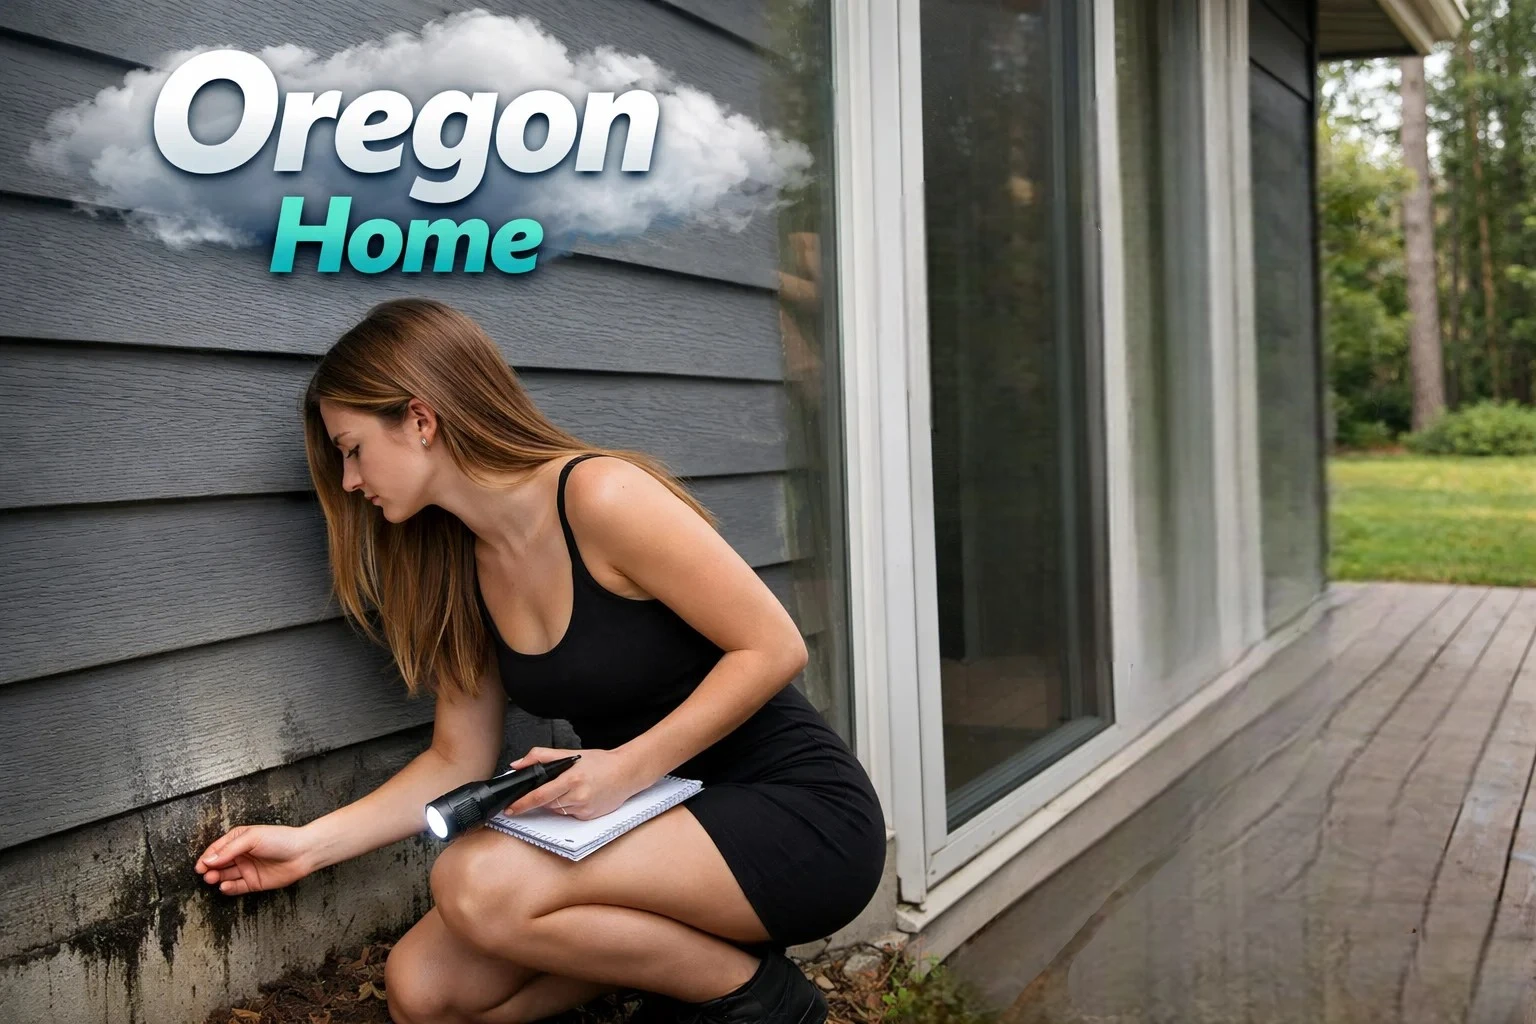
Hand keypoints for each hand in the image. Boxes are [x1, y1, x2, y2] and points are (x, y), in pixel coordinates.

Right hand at [193, 824, 314, 894]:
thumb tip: (209, 859)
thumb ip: (229, 849)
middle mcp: (241, 854)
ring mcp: (247, 869)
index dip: (207, 857)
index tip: (200, 866)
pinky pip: (236, 887)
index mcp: (239, 839)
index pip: (217, 849)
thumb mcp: (252, 838)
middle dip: (210, 869)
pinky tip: (225, 886)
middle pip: (219, 864)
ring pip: (225, 876)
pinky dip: (228, 888)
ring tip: (212, 879)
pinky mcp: (253, 882)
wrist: (303, 853)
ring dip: (217, 878)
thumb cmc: (281, 839)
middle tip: (206, 874)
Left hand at [503, 747, 648, 819]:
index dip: (523, 803)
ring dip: (554, 802)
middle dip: (538, 800)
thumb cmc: (600, 763)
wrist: (627, 772)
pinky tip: (578, 795)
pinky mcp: (588, 816)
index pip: (540, 794)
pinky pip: (569, 814)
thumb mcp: (570, 753)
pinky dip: (567, 806)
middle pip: (547, 804)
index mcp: (572, 777)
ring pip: (557, 810)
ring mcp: (584, 807)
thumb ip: (541, 756)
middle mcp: (578, 795)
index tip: (510, 808)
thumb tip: (517, 765)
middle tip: (540, 791)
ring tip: (567, 788)